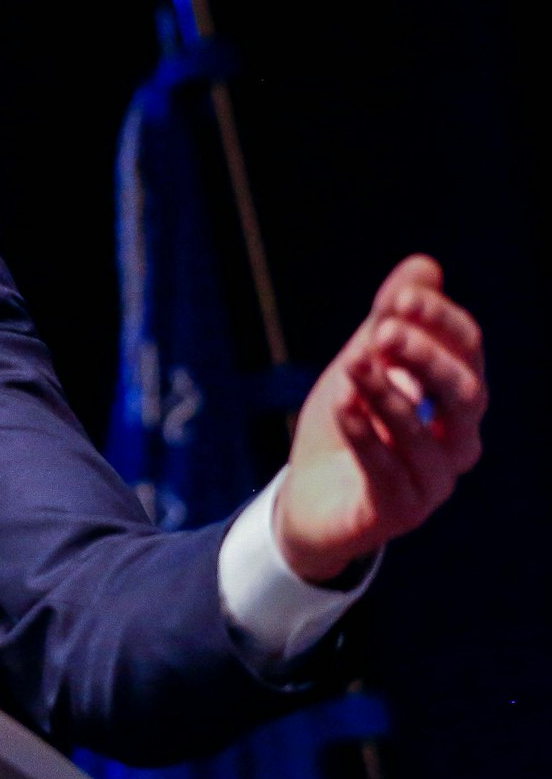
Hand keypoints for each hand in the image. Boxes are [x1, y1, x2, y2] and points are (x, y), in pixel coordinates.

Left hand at [275, 254, 486, 584]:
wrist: (310, 497)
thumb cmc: (347, 425)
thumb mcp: (363, 363)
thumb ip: (390, 321)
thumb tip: (424, 265)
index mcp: (455, 400)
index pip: (468, 352)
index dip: (440, 321)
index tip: (401, 298)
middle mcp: (457, 442)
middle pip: (467, 394)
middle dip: (426, 357)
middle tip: (381, 332)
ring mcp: (433, 482)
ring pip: (426, 435)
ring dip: (387, 394)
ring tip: (351, 365)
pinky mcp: (398, 513)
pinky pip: (388, 472)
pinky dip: (366, 435)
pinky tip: (344, 405)